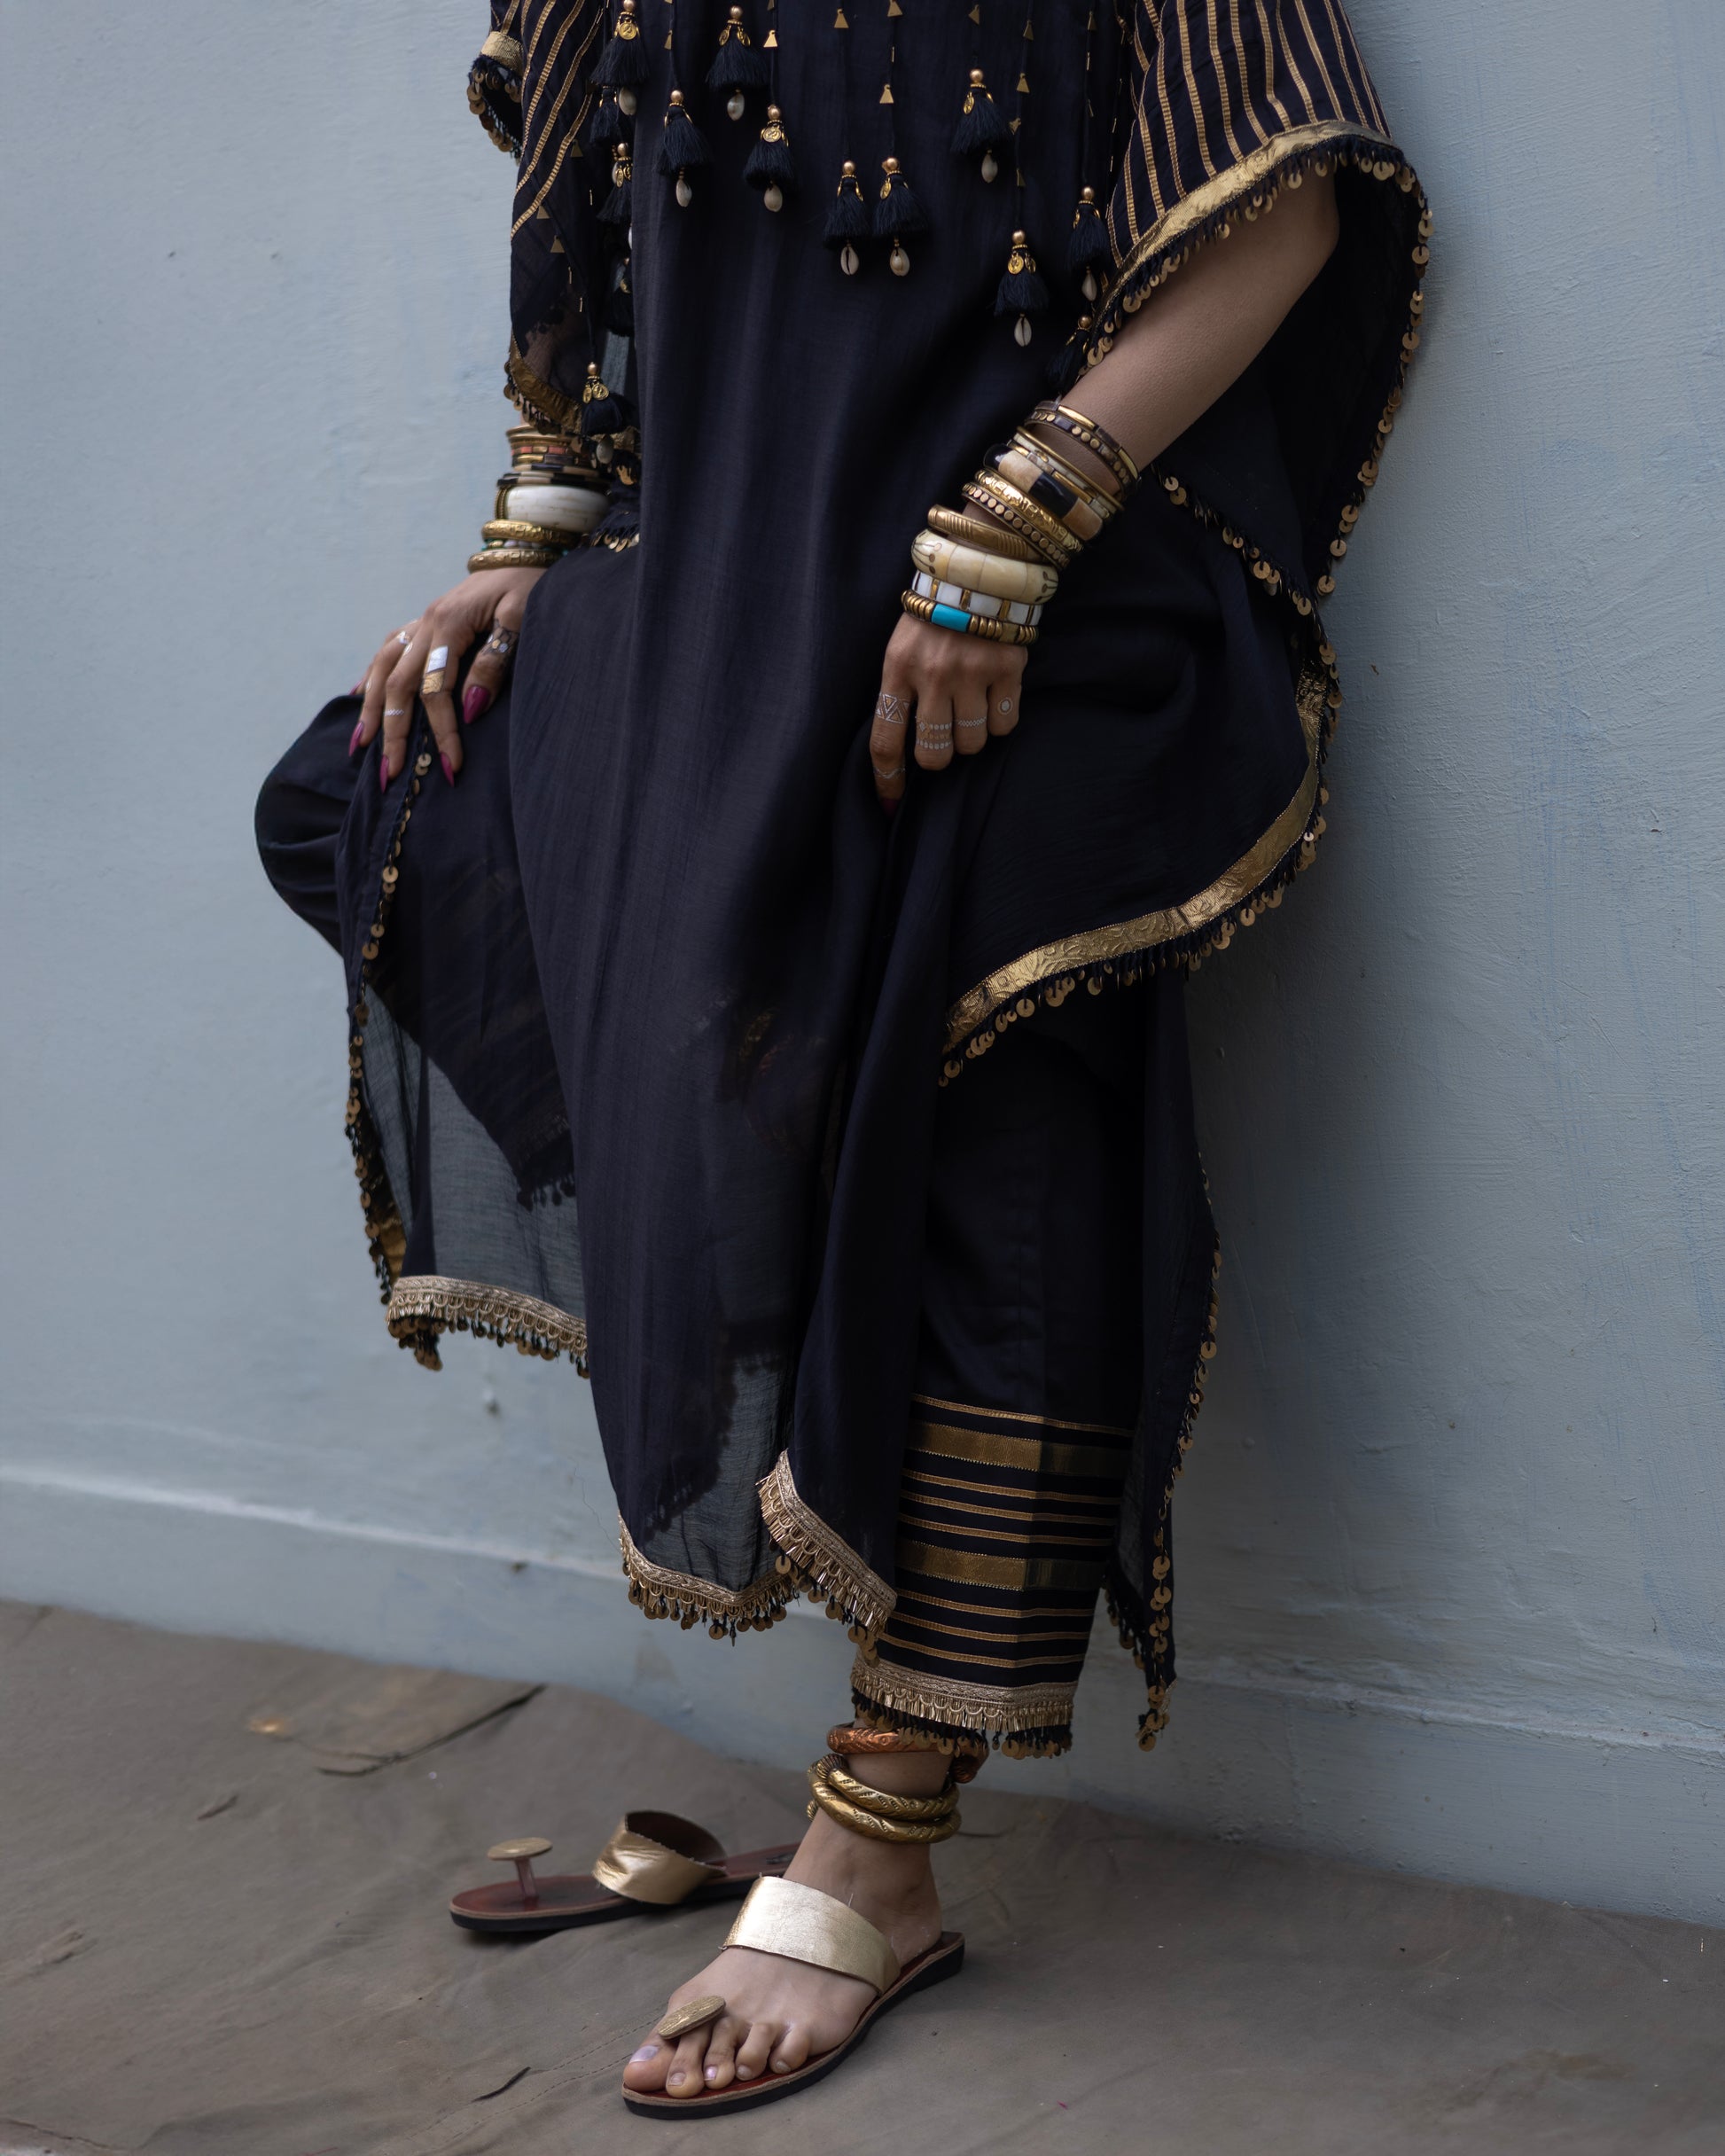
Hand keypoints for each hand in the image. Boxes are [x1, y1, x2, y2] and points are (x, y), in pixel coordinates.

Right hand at [350, 565, 547, 788]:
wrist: (529, 558)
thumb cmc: (532, 589)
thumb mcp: (521, 620)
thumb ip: (494, 661)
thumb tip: (470, 708)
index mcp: (449, 623)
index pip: (436, 688)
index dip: (443, 730)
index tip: (452, 767)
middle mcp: (426, 623)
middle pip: (398, 684)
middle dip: (393, 732)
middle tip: (390, 775)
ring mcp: (422, 622)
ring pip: (383, 668)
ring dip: (371, 709)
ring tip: (361, 746)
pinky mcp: (425, 624)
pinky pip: (387, 651)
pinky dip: (370, 676)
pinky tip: (359, 698)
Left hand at [870, 614, 1025, 810]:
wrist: (976, 572)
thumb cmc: (932, 620)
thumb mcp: (900, 650)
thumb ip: (900, 693)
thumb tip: (902, 752)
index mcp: (897, 670)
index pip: (886, 739)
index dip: (887, 778)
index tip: (891, 801)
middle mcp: (933, 674)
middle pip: (934, 753)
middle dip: (938, 758)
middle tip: (943, 738)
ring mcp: (972, 672)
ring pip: (972, 743)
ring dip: (971, 737)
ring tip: (970, 709)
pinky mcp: (1007, 668)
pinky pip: (1005, 724)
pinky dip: (1000, 720)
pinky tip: (994, 698)